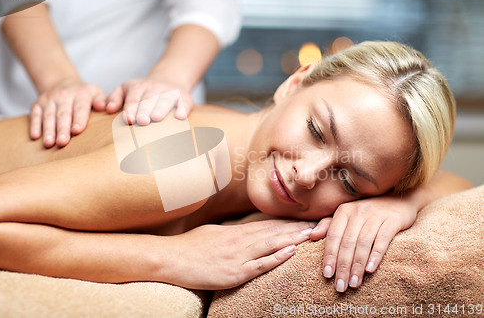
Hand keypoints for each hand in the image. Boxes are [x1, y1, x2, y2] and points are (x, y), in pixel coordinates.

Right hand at [30, 79, 105, 147]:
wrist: (62, 83)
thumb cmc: (83, 95)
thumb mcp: (95, 93)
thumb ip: (102, 100)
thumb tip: (106, 107)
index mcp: (81, 95)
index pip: (80, 108)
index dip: (79, 119)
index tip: (77, 130)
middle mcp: (64, 96)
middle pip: (63, 114)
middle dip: (62, 129)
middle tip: (62, 142)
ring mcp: (49, 100)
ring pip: (48, 116)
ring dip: (48, 130)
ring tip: (49, 143)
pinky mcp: (37, 105)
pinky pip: (34, 115)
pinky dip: (34, 126)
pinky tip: (35, 137)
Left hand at [106, 79, 193, 124]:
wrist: (169, 80)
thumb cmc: (142, 93)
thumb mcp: (126, 89)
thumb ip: (115, 97)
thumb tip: (109, 108)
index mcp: (138, 88)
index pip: (133, 98)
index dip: (131, 108)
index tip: (128, 119)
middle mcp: (155, 88)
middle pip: (149, 99)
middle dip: (145, 110)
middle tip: (142, 121)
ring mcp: (170, 92)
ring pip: (165, 100)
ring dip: (161, 109)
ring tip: (156, 118)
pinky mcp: (185, 98)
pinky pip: (184, 102)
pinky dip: (183, 109)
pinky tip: (180, 117)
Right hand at [162, 220, 315, 289]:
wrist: (171, 257)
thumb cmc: (190, 245)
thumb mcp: (214, 233)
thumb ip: (232, 233)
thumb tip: (244, 231)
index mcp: (237, 232)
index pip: (269, 225)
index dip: (289, 223)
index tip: (305, 219)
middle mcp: (241, 241)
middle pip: (275, 232)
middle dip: (298, 229)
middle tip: (319, 224)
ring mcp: (238, 256)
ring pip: (271, 245)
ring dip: (294, 239)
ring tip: (312, 234)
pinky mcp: (234, 272)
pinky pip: (259, 265)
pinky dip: (276, 258)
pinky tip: (290, 252)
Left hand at [309, 195, 417, 291]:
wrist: (399, 199)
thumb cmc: (369, 211)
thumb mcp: (348, 214)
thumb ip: (329, 224)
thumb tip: (311, 235)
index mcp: (344, 211)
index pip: (333, 236)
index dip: (329, 256)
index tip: (327, 275)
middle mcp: (358, 211)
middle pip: (347, 243)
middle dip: (342, 266)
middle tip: (340, 286)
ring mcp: (375, 215)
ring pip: (363, 244)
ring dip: (357, 266)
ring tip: (354, 284)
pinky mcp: (393, 220)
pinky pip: (382, 240)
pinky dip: (375, 255)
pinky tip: (370, 270)